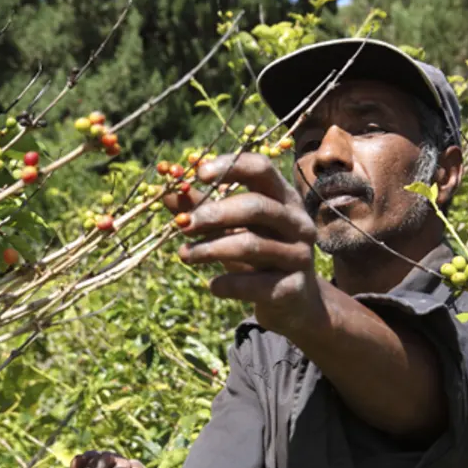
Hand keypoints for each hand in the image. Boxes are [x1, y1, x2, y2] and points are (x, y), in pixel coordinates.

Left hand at [166, 153, 322, 337]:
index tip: (198, 174)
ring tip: (184, 256)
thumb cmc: (257, 254)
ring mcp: (299, 255)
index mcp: (283, 198)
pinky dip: (228, 284)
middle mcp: (297, 222)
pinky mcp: (292, 287)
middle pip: (255, 207)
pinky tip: (212, 286)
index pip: (261, 169)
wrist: (291, 300)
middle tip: (183, 225)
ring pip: (252, 245)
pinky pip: (254, 284)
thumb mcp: (232, 228)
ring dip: (211, 249)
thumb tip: (168, 194)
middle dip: (214, 214)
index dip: (230, 167)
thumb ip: (204, 209)